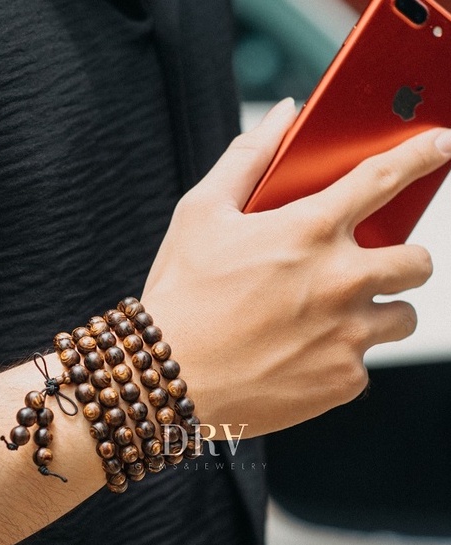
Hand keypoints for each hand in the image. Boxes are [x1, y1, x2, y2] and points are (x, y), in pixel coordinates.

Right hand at [142, 98, 450, 436]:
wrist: (167, 378)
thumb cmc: (180, 295)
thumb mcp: (200, 214)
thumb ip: (247, 158)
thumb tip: (282, 116)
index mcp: (307, 231)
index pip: (383, 178)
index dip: (419, 156)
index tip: (439, 147)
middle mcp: (339, 281)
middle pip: (418, 261)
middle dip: (404, 259)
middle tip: (370, 266)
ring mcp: (346, 336)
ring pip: (402, 318)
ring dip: (377, 312)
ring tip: (330, 319)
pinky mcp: (342, 382)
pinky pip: (364, 366)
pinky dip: (340, 359)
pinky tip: (299, 356)